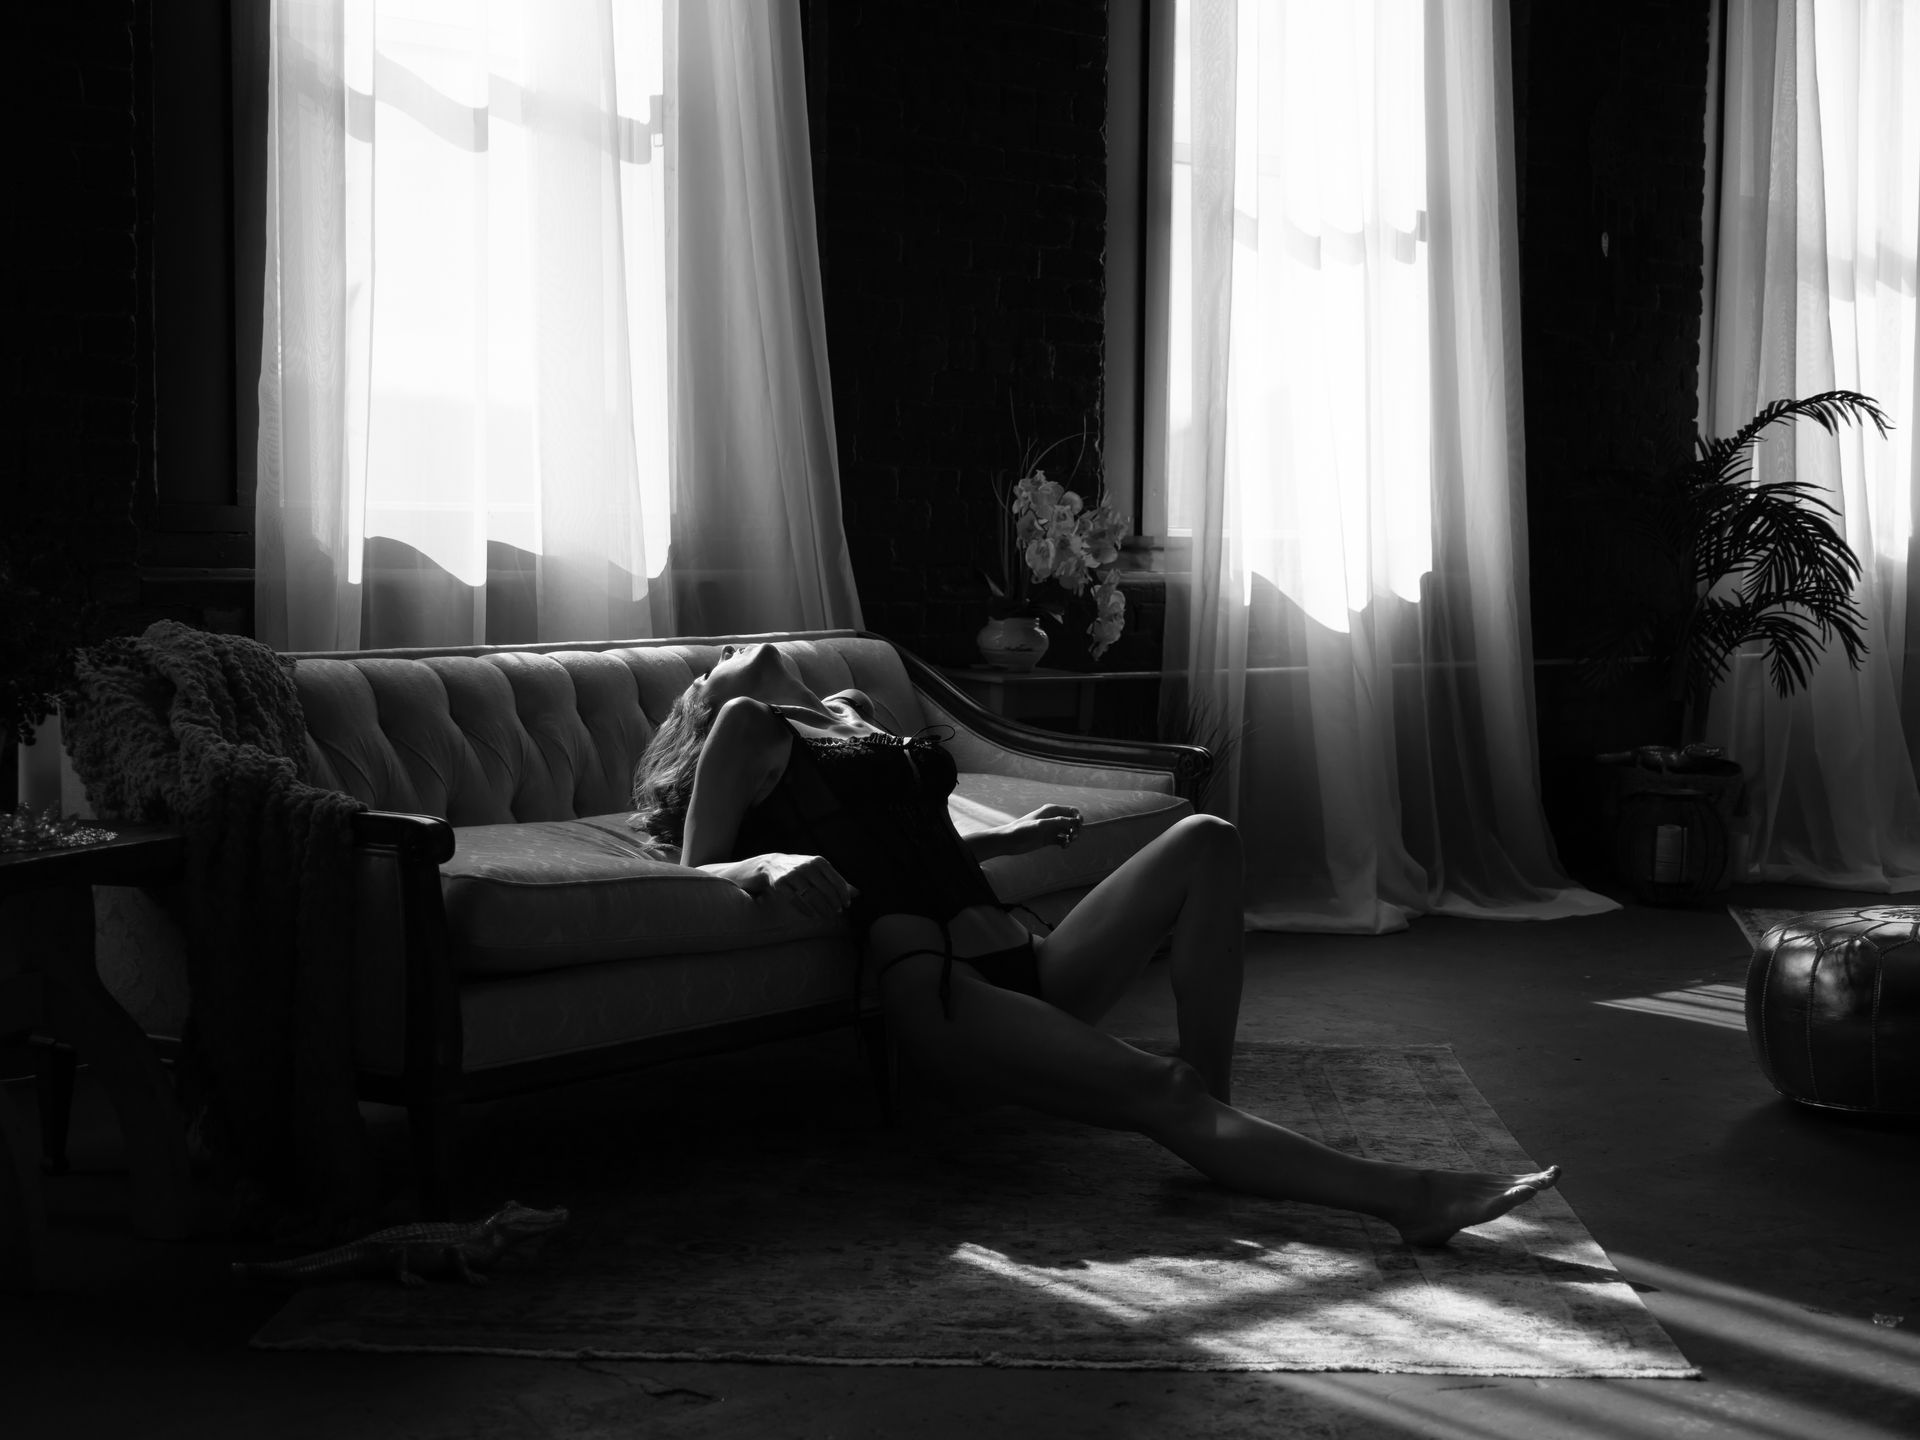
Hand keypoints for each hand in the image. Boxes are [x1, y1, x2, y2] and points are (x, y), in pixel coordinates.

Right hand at [727, 852, 855, 916]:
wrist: (772, 864)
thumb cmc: (802, 869)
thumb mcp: (819, 870)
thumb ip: (837, 881)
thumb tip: (858, 894)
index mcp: (819, 861)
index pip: (836, 881)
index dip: (843, 895)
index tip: (847, 905)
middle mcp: (806, 866)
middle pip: (826, 889)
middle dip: (834, 903)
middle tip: (838, 912)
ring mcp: (792, 875)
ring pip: (811, 896)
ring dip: (822, 908)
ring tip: (828, 916)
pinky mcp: (780, 884)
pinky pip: (795, 900)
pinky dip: (805, 910)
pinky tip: (813, 916)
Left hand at [1010, 804, 1082, 852]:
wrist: (1009, 841)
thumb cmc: (1023, 829)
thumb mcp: (1041, 825)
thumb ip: (1059, 822)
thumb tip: (1076, 821)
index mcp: (1052, 810)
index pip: (1072, 811)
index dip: (1078, 818)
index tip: (1078, 826)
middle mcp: (1053, 819)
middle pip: (1072, 822)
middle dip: (1076, 829)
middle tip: (1072, 837)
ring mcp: (1051, 829)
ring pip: (1068, 831)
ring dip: (1072, 837)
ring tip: (1068, 842)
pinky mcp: (1048, 839)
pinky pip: (1062, 840)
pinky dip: (1065, 843)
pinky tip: (1063, 847)